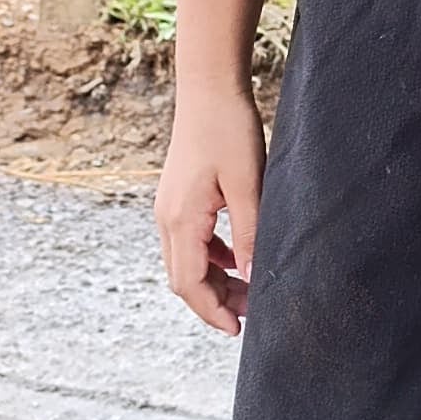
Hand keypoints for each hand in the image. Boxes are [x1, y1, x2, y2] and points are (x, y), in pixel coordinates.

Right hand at [157, 82, 266, 331]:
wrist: (209, 89)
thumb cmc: (230, 130)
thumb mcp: (249, 185)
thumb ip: (249, 234)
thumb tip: (251, 279)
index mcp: (182, 219)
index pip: (189, 284)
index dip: (213, 312)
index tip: (238, 330)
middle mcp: (167, 218)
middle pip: (184, 279)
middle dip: (215, 302)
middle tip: (252, 312)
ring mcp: (169, 208)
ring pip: (186, 262)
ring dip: (215, 281)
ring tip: (249, 289)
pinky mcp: (178, 198)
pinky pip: (190, 241)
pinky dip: (212, 257)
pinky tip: (237, 257)